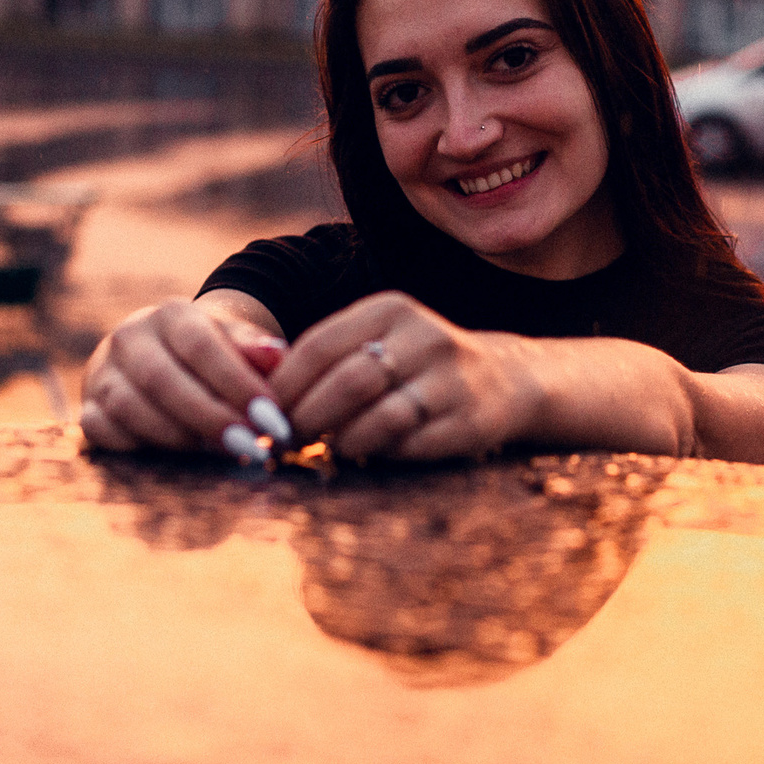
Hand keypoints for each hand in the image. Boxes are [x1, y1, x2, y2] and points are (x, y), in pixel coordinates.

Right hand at [80, 298, 288, 454]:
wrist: (160, 355)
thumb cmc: (208, 353)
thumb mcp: (233, 341)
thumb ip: (254, 348)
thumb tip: (277, 356)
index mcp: (171, 315)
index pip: (201, 345)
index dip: (236, 383)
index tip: (270, 415)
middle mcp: (130, 338)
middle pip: (162, 379)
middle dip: (209, 417)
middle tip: (248, 445)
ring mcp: (103, 373)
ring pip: (130, 407)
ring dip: (177, 437)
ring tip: (218, 454)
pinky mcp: (88, 407)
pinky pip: (103, 431)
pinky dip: (137, 448)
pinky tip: (174, 460)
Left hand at [270, 292, 536, 462]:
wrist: (504, 380)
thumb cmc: (418, 365)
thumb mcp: (379, 340)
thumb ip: (328, 357)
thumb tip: (259, 392)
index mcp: (391, 309)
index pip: (319, 346)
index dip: (283, 386)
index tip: (262, 412)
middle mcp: (425, 337)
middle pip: (347, 382)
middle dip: (307, 417)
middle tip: (286, 439)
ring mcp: (452, 380)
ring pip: (379, 418)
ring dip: (342, 440)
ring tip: (327, 445)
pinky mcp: (471, 421)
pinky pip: (411, 446)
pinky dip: (379, 454)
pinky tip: (368, 453)